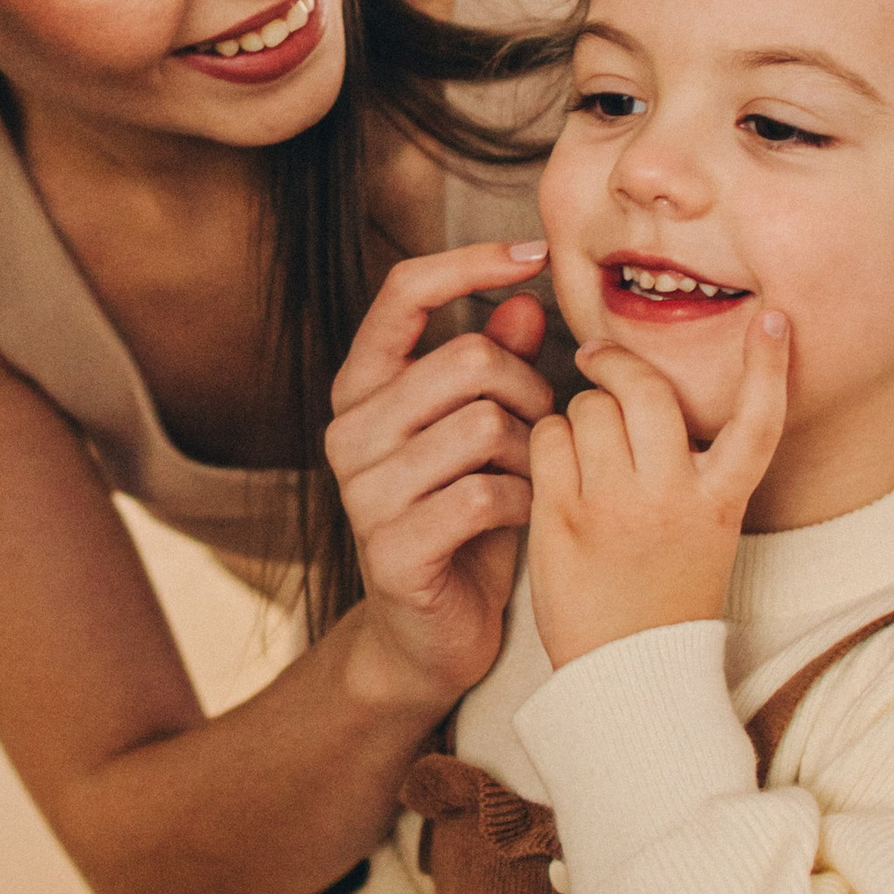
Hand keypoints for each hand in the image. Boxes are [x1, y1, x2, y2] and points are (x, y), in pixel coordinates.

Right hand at [326, 241, 554, 717]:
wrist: (429, 639)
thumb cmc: (464, 523)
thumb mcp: (484, 433)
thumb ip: (496, 365)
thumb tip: (525, 298)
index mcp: (362, 389)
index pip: (403, 292)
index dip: (470, 261)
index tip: (535, 255)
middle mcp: (348, 432)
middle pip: (466, 360)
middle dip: (529, 389)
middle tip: (544, 427)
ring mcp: (362, 493)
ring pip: (481, 426)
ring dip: (530, 453)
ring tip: (535, 477)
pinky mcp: (391, 548)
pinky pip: (484, 494)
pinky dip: (526, 502)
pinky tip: (528, 517)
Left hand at [527, 315, 788, 666]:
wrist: (625, 676)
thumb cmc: (663, 602)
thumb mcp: (706, 537)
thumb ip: (692, 473)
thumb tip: (650, 400)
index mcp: (720, 503)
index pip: (759, 423)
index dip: (770, 367)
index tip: (773, 319)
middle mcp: (672, 498)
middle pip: (646, 390)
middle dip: (617, 363)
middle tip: (596, 358)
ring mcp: (614, 507)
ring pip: (587, 409)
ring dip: (577, 411)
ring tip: (578, 443)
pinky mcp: (562, 520)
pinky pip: (547, 441)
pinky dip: (545, 441)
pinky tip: (551, 466)